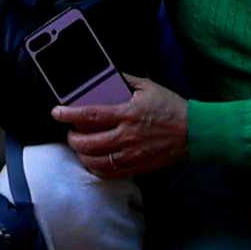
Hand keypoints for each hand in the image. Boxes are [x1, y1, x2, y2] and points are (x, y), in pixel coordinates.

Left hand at [51, 73, 189, 177]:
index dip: (69, 114)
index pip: (90, 115)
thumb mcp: (148, 87)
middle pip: (87, 143)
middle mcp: (126, 136)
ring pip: (95, 161)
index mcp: (127, 113)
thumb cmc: (171, 107)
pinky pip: (109, 173)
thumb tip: (107, 76)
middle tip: (70, 132)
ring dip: (82, 155)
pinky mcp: (137, 167)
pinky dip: (96, 168)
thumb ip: (125, 80)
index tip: (56, 112)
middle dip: (72, 139)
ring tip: (80, 147)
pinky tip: (94, 161)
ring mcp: (131, 155)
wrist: (194, 132)